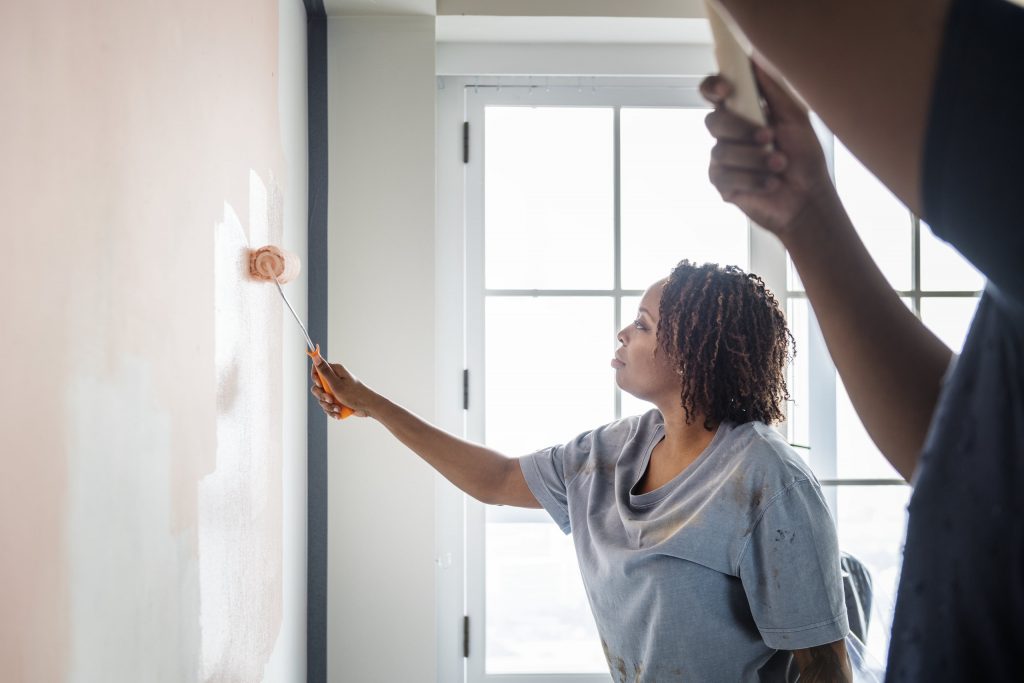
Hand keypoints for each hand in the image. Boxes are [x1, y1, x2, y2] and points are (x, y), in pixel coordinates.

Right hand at [310, 357, 370, 418]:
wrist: (368, 407)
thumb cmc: (354, 394)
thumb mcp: (336, 384)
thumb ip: (324, 371)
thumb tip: (315, 356)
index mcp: (335, 371)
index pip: (317, 369)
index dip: (315, 378)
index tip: (320, 385)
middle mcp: (335, 379)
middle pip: (317, 386)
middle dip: (322, 396)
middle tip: (331, 400)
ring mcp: (336, 390)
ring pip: (322, 398)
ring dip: (328, 406)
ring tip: (338, 408)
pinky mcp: (337, 399)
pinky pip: (328, 405)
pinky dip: (332, 410)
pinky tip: (339, 413)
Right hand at [702, 62, 837, 241]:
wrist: (807, 198)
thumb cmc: (804, 158)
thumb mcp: (795, 118)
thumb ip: (774, 91)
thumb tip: (755, 60)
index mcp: (743, 113)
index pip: (713, 93)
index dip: (713, 87)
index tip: (727, 90)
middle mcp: (728, 135)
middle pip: (713, 121)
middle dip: (741, 130)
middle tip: (769, 138)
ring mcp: (722, 160)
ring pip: (721, 151)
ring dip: (755, 159)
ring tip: (780, 166)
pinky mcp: (722, 184)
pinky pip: (725, 176)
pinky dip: (753, 179)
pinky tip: (771, 183)